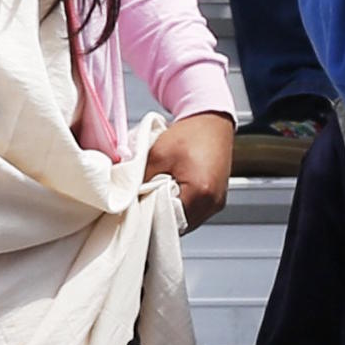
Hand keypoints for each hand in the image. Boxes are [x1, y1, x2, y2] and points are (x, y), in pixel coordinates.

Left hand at [144, 112, 234, 227]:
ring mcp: (216, 203)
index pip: (168, 220)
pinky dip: (182, 206)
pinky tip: (173, 192)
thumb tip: (128, 197)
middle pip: (178, 225)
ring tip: (160, 194)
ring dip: (171, 212)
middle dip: (160, 216)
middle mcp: (212, 202)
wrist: (211, 120)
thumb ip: (141, 180)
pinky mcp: (217, 200)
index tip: (137, 206)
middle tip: (145, 201)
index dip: (150, 215)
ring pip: (186, 221)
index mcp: (199, 192)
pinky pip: (195, 213)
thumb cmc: (189, 133)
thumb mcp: (157, 154)